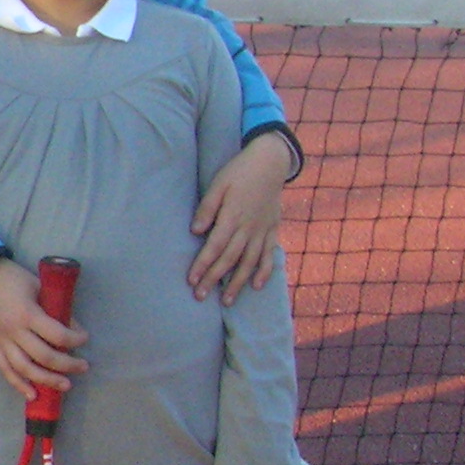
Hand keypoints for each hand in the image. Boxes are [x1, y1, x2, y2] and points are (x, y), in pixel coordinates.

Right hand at [0, 257, 86, 396]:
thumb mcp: (38, 286)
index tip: (85, 338)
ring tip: (65, 385)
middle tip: (83, 367)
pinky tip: (33, 395)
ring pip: (25, 368)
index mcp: (27, 314)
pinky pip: (5, 369)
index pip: (57, 335)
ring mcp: (2, 341)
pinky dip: (18, 384)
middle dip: (67, 364)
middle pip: (44, 356)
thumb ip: (54, 307)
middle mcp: (14, 331)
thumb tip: (72, 327)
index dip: (75, 339)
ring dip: (47, 380)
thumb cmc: (12, 278)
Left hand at [188, 135, 287, 302]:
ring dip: (238, 283)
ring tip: (227, 302)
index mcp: (233, 216)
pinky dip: (265, 271)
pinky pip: (269, 254)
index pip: (215, 247)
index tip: (191, 281)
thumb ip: (207, 208)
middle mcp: (249, 228)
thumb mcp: (218, 184)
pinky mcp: (273, 230)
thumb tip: (195, 231)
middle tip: (200, 297)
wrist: (270, 163)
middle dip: (214, 279)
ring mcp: (263, 230)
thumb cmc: (238, 172)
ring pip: (249, 262)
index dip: (203, 265)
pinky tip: (257, 286)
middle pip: (229, 259)